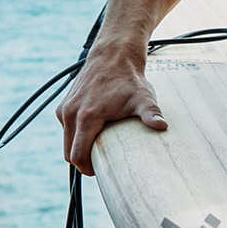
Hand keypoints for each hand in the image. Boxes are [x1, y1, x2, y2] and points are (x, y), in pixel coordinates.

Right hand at [55, 48, 164, 173]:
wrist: (113, 55)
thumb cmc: (129, 79)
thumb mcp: (143, 98)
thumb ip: (151, 114)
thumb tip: (163, 126)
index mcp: (87, 117)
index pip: (77, 156)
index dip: (87, 169)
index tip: (99, 172)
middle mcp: (70, 113)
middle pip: (68, 153)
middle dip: (82, 161)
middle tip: (102, 162)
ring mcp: (64, 108)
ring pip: (66, 141)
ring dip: (78, 148)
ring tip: (98, 147)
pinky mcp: (63, 104)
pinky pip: (65, 129)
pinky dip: (75, 135)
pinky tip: (92, 131)